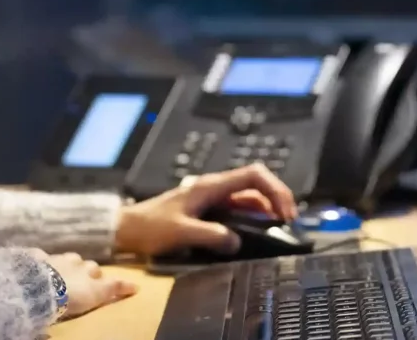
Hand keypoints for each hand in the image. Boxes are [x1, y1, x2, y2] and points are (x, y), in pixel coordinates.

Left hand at [36, 251, 137, 318]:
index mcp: (88, 272)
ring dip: (68, 263)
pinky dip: (44, 260)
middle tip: (87, 277)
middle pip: (86, 264)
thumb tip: (135, 286)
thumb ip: (112, 287)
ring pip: (66, 258)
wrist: (43, 287)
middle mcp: (75, 263)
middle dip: (87, 269)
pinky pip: (42, 257)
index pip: (104, 275)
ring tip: (65, 271)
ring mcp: (56, 260)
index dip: (115, 281)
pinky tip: (41, 264)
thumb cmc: (71, 295)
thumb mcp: (95, 294)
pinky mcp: (37, 260)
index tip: (128, 285)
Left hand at [113, 162, 297, 256]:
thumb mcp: (181, 232)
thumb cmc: (151, 227)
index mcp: (210, 186)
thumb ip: (210, 236)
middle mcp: (213, 188)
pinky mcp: (208, 210)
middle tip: (289, 222)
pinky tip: (258, 231)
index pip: (253, 175)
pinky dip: (253, 216)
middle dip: (277, 198)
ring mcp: (211, 198)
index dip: (276, 189)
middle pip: (255, 184)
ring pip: (248, 196)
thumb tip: (237, 242)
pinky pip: (238, 208)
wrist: (127, 228)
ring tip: (279, 228)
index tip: (286, 213)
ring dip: (267, 208)